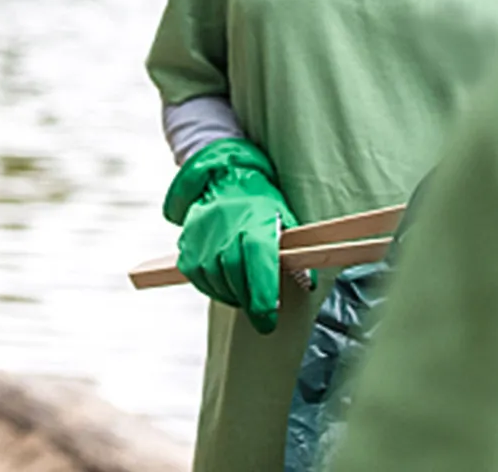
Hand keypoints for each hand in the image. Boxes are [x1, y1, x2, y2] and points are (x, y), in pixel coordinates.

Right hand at [164, 137, 293, 333]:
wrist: (225, 178)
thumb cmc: (258, 202)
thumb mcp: (283, 219)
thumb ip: (294, 250)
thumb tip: (309, 282)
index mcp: (254, 222)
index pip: (258, 261)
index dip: (263, 295)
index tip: (269, 319)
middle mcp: (226, 227)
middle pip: (233, 273)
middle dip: (248, 301)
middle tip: (260, 315)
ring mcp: (203, 234)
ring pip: (212, 277)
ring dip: (229, 295)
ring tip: (242, 295)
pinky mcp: (187, 242)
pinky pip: (195, 274)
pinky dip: (210, 286)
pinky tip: (222, 283)